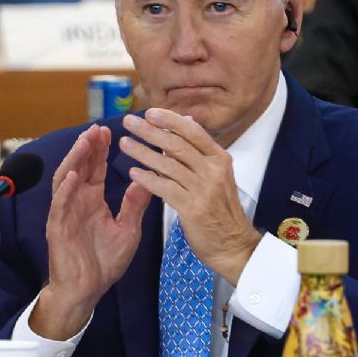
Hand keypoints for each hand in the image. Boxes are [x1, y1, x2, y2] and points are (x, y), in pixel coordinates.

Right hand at [30, 125, 151, 339]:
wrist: (87, 290)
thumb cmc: (104, 263)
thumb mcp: (128, 230)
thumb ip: (134, 205)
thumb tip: (146, 179)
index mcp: (92, 200)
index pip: (95, 169)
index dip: (100, 150)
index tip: (109, 131)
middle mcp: (76, 201)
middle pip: (80, 167)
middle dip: (87, 147)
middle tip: (96, 128)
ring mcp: (65, 212)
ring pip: (66, 178)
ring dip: (74, 160)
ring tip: (84, 143)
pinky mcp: (57, 226)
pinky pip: (59, 204)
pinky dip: (65, 189)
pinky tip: (73, 176)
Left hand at [119, 109, 261, 284]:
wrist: (232, 244)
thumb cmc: (219, 208)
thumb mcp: (216, 174)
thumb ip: (199, 150)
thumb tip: (187, 121)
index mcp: (219, 158)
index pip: (193, 132)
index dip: (170, 120)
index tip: (149, 112)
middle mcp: (213, 171)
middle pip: (177, 145)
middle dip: (150, 131)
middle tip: (128, 122)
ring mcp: (204, 190)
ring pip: (168, 165)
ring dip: (143, 152)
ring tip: (125, 144)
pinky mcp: (193, 209)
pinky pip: (165, 188)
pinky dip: (148, 179)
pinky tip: (133, 173)